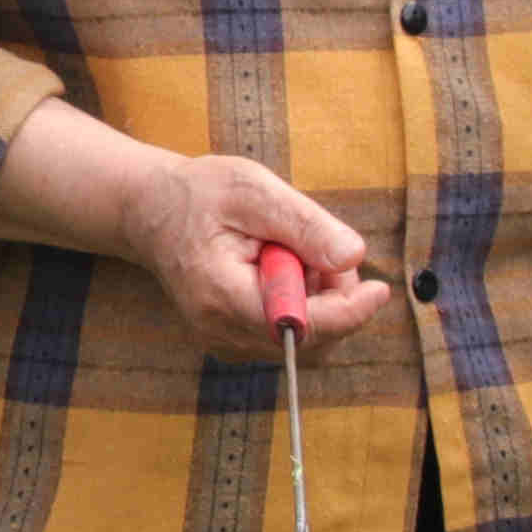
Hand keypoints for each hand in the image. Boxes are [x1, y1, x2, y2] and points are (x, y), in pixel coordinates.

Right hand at [115, 151, 399, 359]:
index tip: (380, 289)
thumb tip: (353, 257)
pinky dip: (302, 305)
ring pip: (301, 341)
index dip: (348, 312)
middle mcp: (220, 330)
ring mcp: (224, 341)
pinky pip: (286, 337)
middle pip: (307, 339)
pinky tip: (285, 268)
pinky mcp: (232, 340)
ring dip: (319, 300)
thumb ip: (304, 225)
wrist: (151, 211)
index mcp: (222, 294)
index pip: (299, 325)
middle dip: (334, 299)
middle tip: (326, 248)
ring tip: (296, 250)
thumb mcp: (254, 191)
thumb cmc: (200, 194)